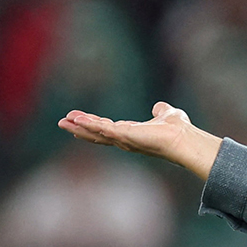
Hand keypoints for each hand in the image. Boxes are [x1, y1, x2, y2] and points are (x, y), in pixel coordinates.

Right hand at [59, 102, 223, 179]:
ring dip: (80, 127)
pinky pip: (103, 130)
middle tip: (63, 122)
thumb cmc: (178, 130)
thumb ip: (161, 111)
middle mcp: (126, 140)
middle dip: (80, 128)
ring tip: (63, 121)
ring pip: (97, 133)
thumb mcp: (167, 114)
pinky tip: (77, 120)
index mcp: (132, 134)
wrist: (184, 138)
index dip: (93, 125)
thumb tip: (158, 107)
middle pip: (97, 134)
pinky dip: (90, 125)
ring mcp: (124, 139)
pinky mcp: (125, 136)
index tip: (79, 120)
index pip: (108, 130)